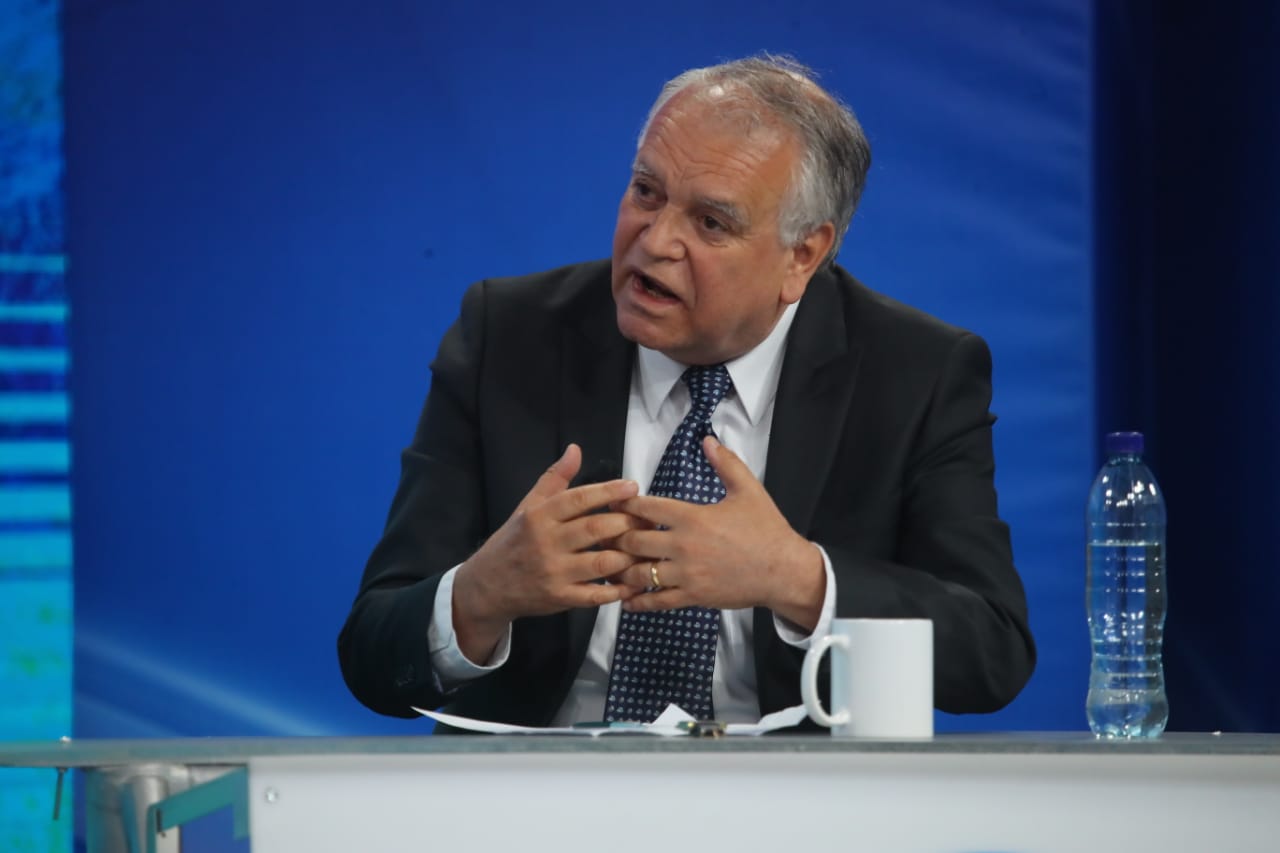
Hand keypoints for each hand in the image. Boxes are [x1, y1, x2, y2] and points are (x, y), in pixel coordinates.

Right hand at [452, 444, 641, 661]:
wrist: (488, 586)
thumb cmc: (514, 541)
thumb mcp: (528, 506)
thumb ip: (554, 479)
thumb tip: (575, 449)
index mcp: (539, 516)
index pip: (578, 499)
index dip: (607, 491)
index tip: (633, 487)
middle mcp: (546, 543)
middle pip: (595, 529)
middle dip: (626, 522)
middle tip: (647, 519)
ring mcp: (554, 573)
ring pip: (601, 563)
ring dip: (628, 556)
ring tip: (646, 548)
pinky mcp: (560, 598)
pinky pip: (595, 595)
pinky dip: (618, 590)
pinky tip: (634, 582)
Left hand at [610, 436, 825, 629]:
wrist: (784, 570)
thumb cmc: (766, 530)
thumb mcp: (749, 490)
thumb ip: (726, 464)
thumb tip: (708, 440)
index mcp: (692, 517)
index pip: (645, 508)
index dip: (624, 505)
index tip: (612, 505)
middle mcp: (684, 546)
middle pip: (633, 542)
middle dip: (615, 539)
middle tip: (602, 537)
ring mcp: (687, 574)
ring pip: (639, 574)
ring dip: (621, 571)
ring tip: (608, 567)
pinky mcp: (693, 596)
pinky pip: (657, 601)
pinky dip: (638, 602)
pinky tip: (626, 599)